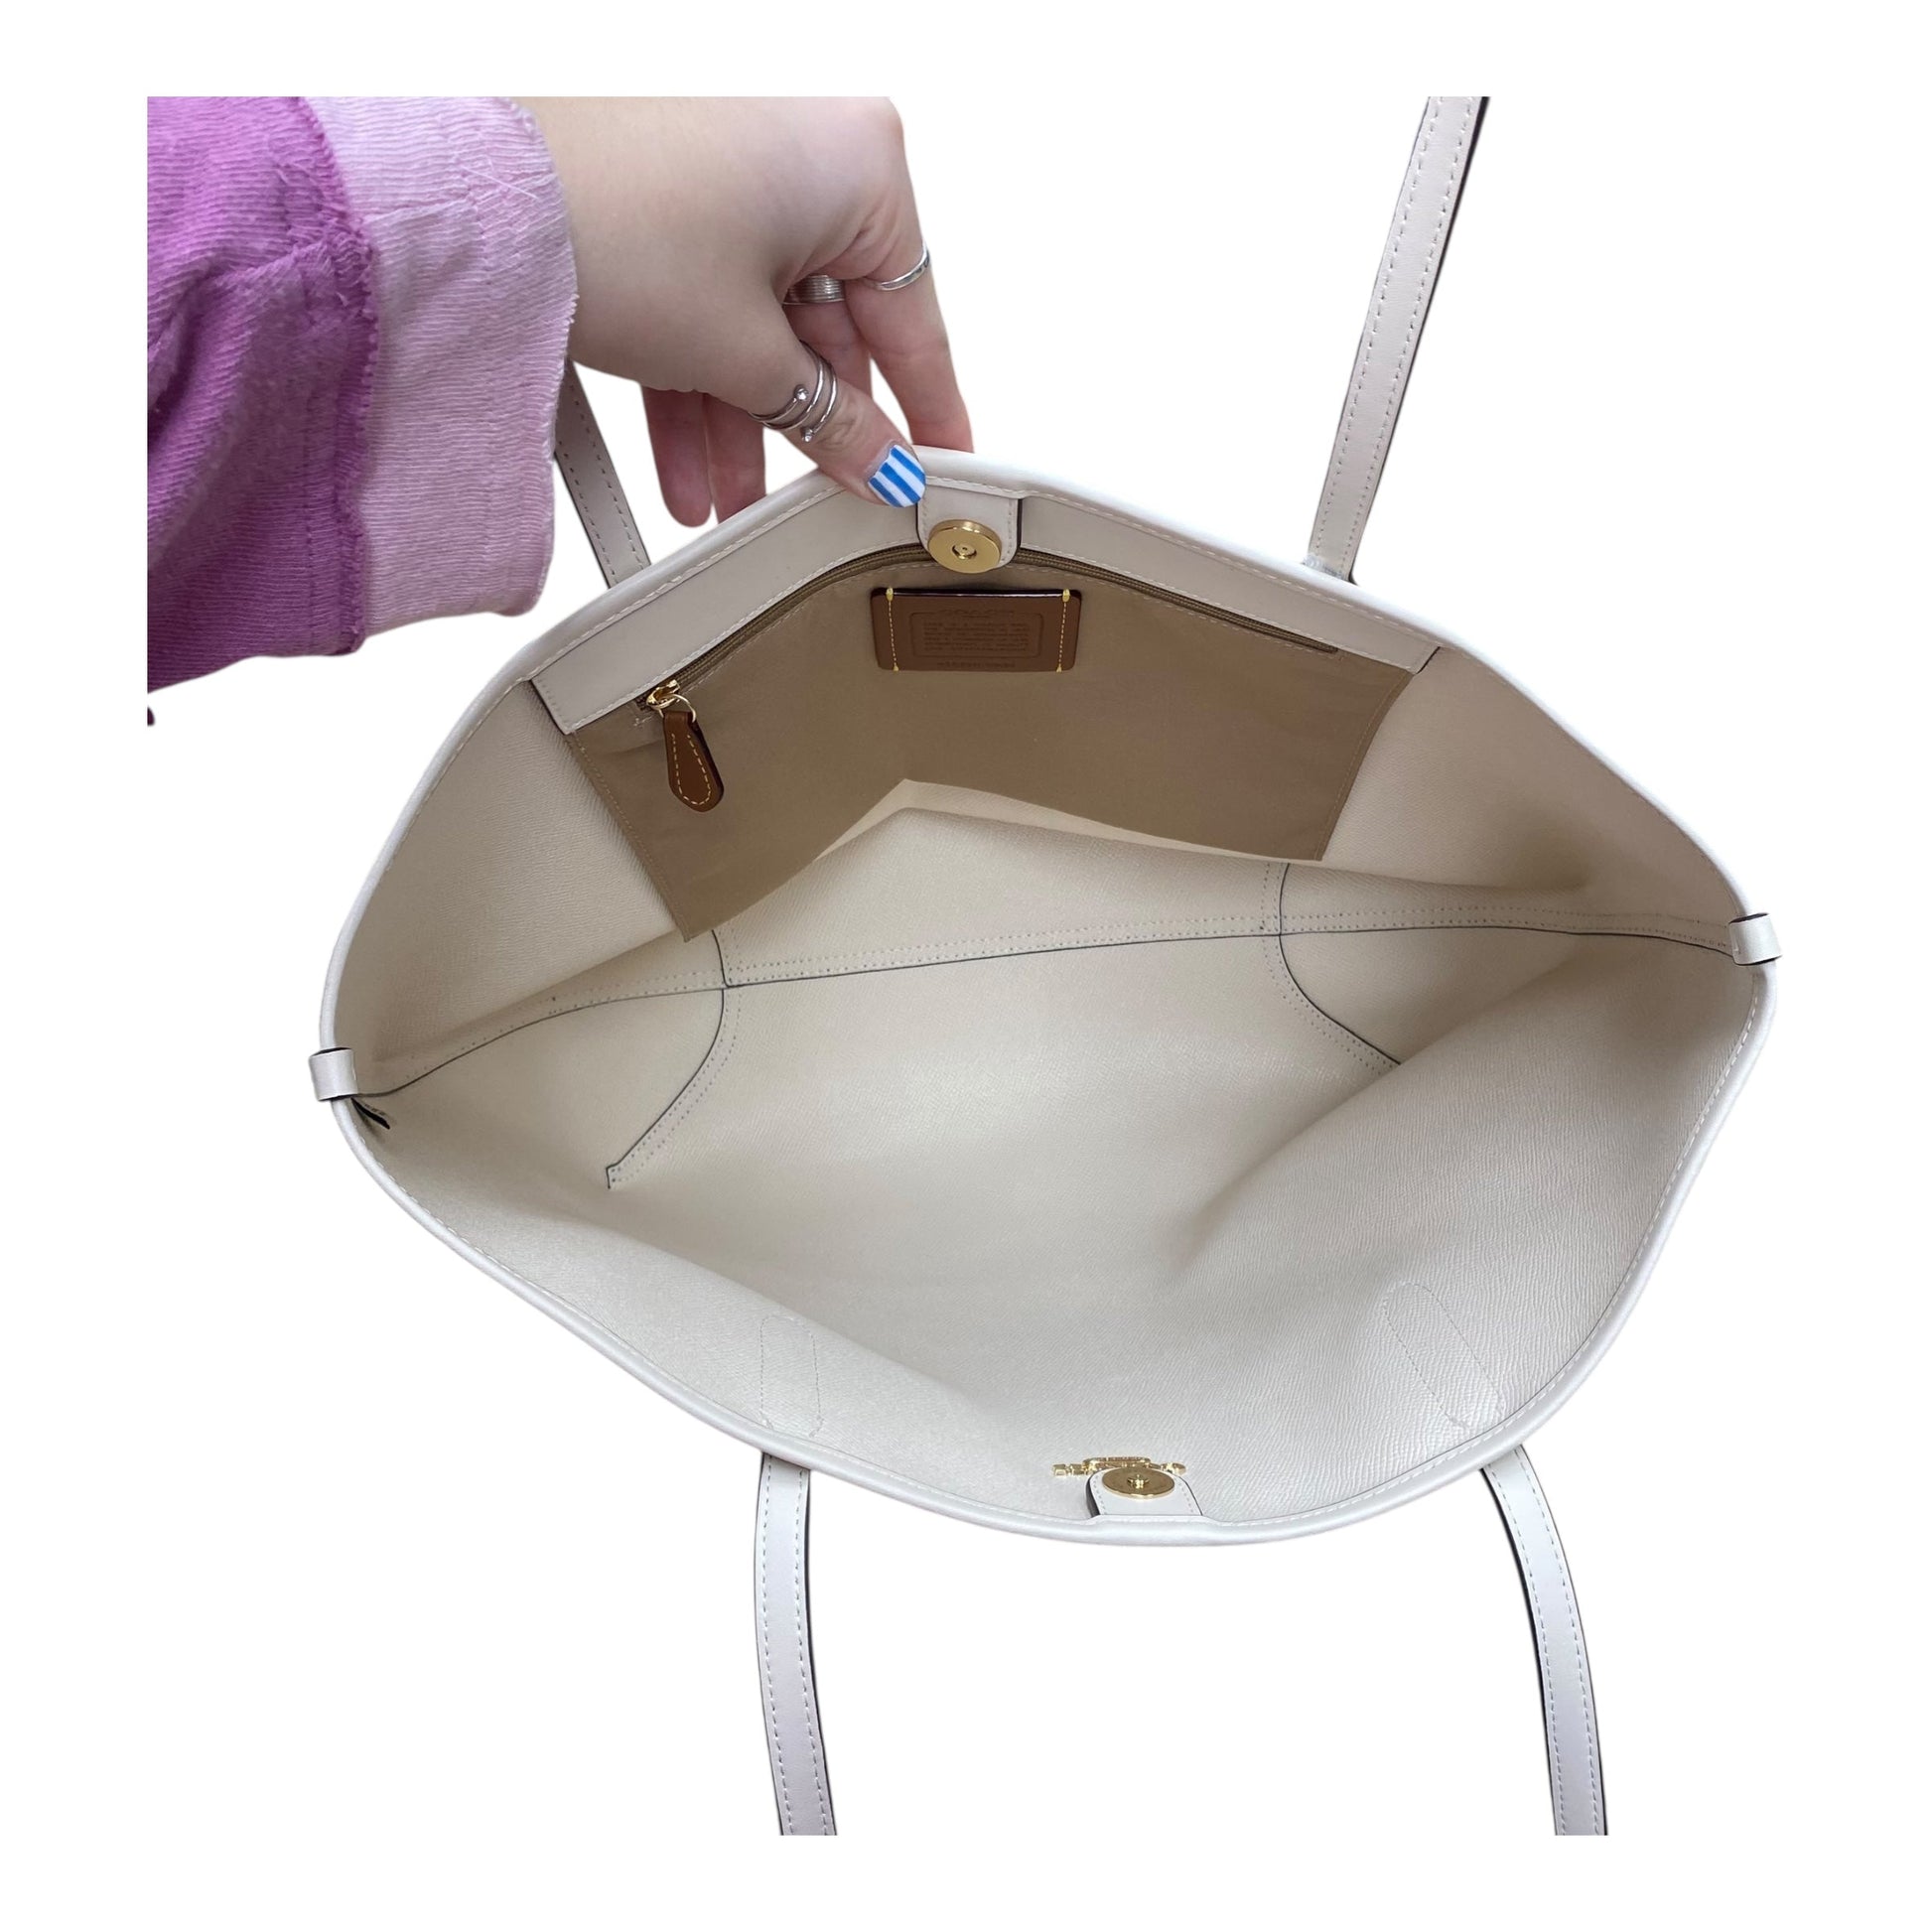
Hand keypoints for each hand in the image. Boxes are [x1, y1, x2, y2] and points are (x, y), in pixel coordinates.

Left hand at [520, 97, 971, 524]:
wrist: (482, 211)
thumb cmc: (623, 228)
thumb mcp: (749, 358)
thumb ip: (831, 423)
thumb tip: (878, 463)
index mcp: (859, 165)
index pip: (913, 319)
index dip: (924, 411)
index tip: (936, 467)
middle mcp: (802, 157)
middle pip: (830, 328)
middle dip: (807, 429)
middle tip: (818, 501)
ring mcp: (732, 179)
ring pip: (762, 327)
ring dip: (742, 426)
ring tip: (724, 506)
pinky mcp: (670, 207)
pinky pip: (710, 307)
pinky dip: (698, 386)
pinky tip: (684, 468)